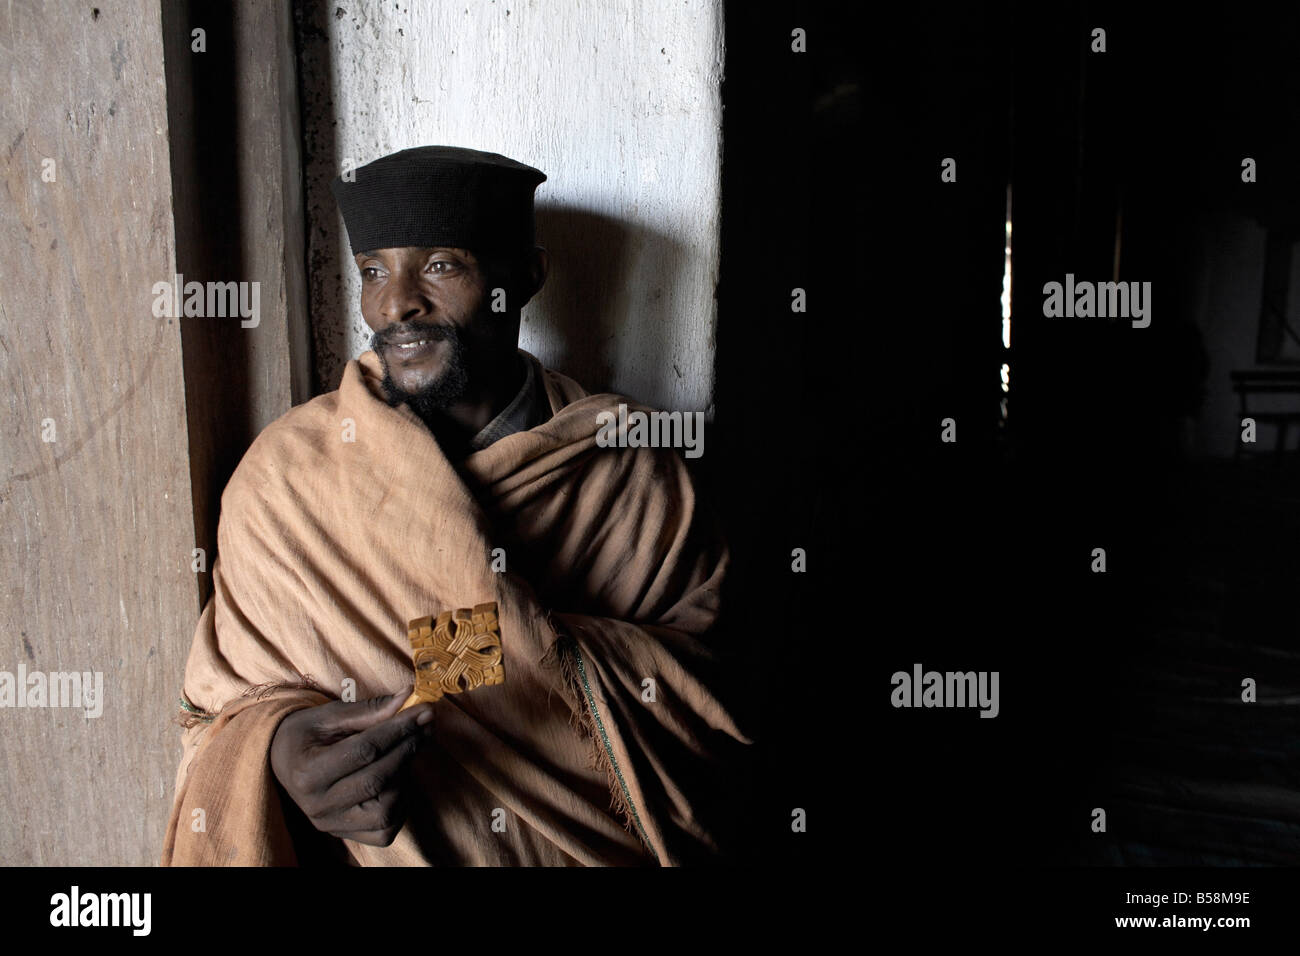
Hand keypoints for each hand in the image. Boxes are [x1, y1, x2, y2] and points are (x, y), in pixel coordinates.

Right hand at [270, 687, 434, 846]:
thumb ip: (368, 710)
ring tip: (404, 750)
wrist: (283, 762)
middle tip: (425, 724)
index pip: (365, 750)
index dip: (399, 728)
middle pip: (378, 779)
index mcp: (307, 772)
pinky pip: (386, 830)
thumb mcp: (328, 716)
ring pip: (386, 809)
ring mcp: (331, 825)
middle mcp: (317, 806)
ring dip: (404, 776)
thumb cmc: (306, 735)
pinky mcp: (345, 836)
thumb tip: (408, 697)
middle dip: (408, 748)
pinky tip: (397, 779)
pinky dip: (400, 804)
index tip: (423, 710)